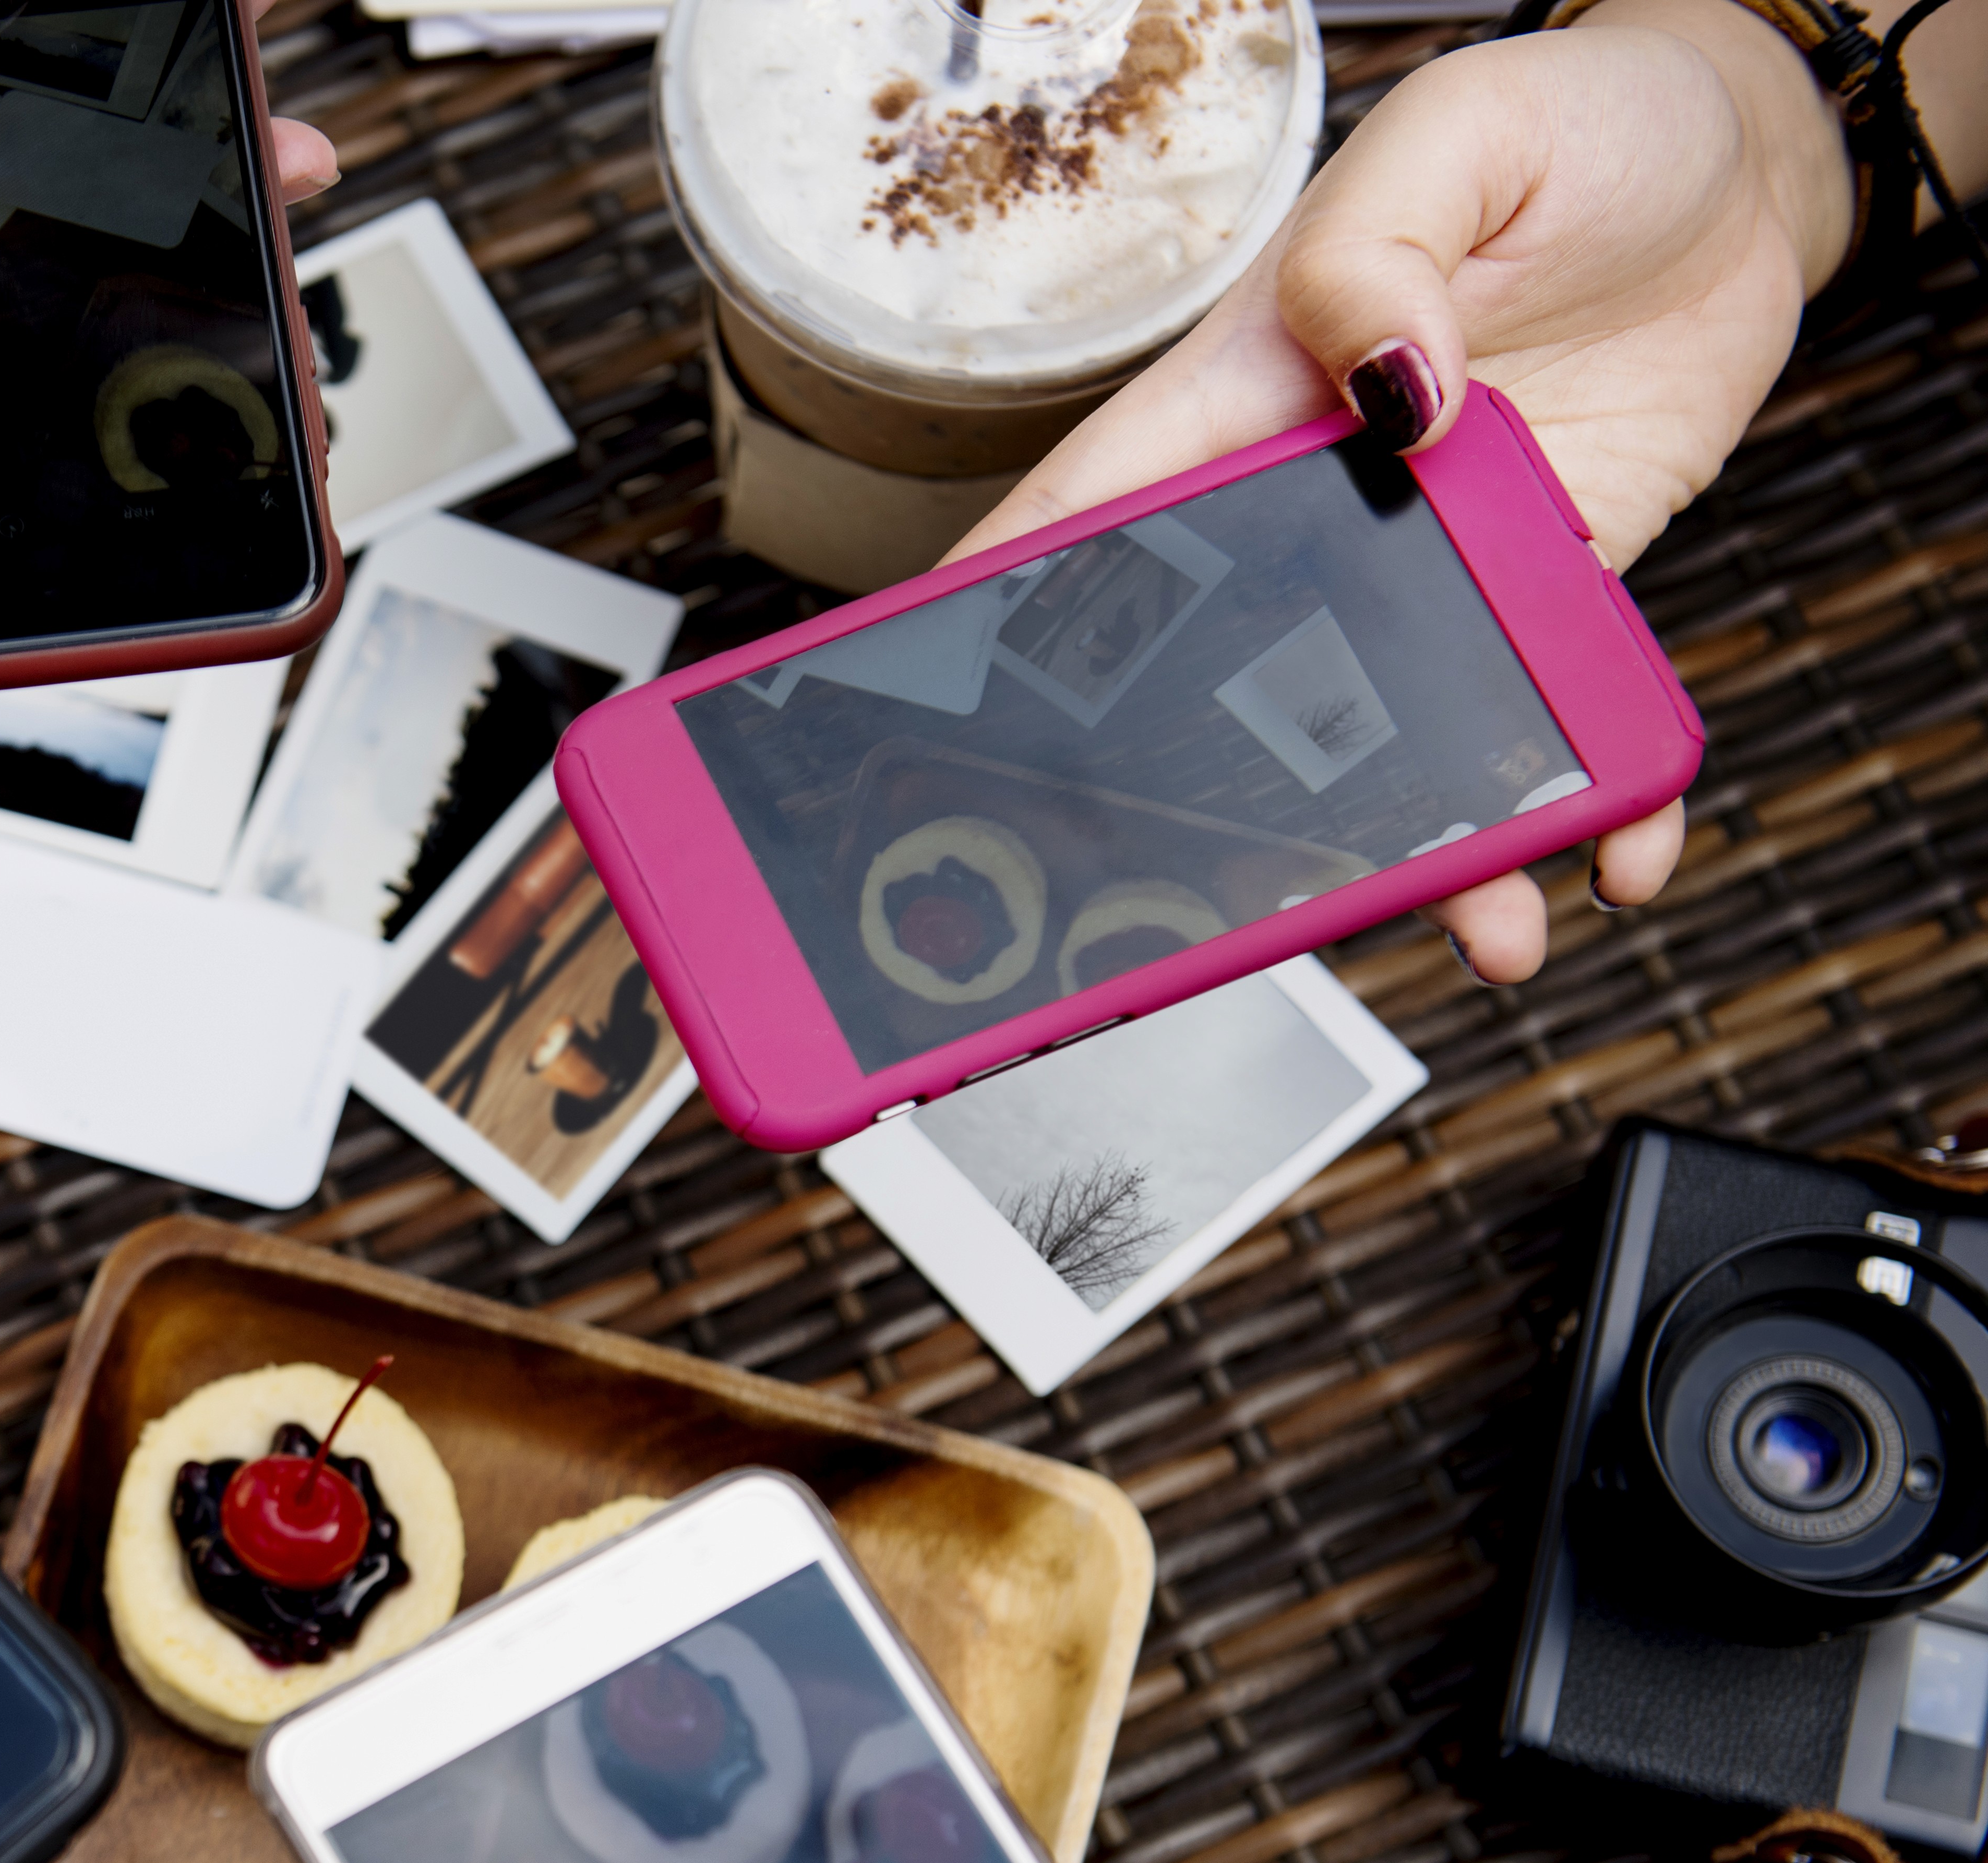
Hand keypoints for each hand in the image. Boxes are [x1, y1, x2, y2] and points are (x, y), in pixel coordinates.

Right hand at [947, 1, 1857, 982]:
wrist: (1744, 166)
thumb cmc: (1582, 127)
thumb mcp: (1462, 141)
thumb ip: (1383, 254)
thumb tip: (1390, 386)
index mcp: (1237, 402)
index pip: (1076, 530)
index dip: (984, 633)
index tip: (929, 752)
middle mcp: (1312, 506)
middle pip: (1211, 691)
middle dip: (1200, 824)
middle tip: (1211, 921)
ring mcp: (1426, 564)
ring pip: (1389, 746)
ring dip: (1428, 856)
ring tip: (1488, 925)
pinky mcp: (1541, 594)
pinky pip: (1550, 728)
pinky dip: (1591, 806)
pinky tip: (1623, 845)